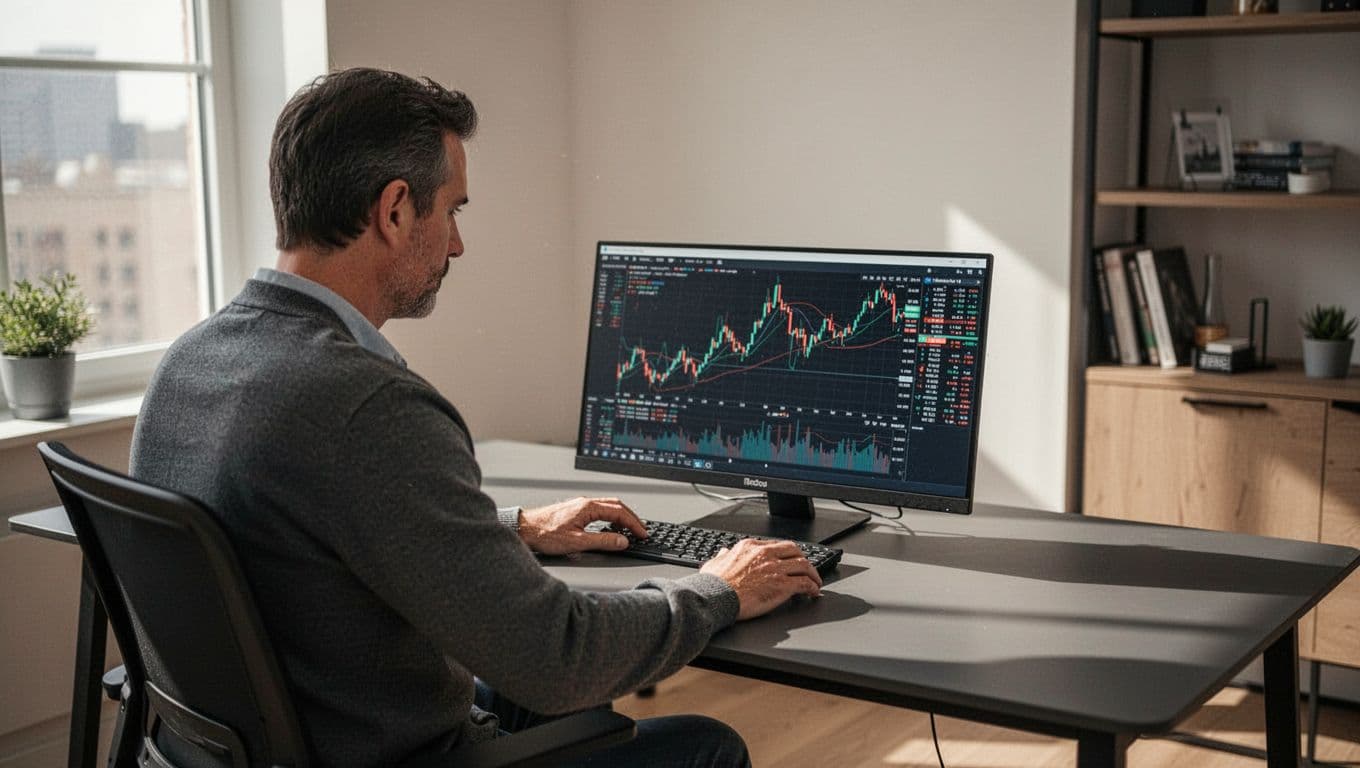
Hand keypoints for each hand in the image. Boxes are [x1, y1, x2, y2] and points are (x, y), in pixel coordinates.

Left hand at [518, 497, 647, 554]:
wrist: (525, 528)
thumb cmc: (545, 533)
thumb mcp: (577, 542)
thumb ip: (603, 542)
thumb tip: (622, 541)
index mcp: (588, 507)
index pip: (620, 512)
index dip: (634, 524)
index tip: (643, 533)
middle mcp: (585, 503)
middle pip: (617, 506)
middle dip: (632, 518)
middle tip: (641, 531)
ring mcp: (580, 505)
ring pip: (608, 507)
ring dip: (622, 517)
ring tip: (630, 529)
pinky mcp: (575, 511)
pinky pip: (599, 510)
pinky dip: (611, 518)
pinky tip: (609, 528)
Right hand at [700, 538, 821, 619]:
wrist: (715, 597)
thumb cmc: (713, 584)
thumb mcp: (714, 564)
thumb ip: (722, 556)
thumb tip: (724, 552)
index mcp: (750, 547)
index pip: (775, 545)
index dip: (785, 554)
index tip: (788, 561)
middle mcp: (765, 554)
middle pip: (794, 550)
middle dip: (803, 559)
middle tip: (806, 568)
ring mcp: (775, 569)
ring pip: (804, 565)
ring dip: (813, 574)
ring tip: (815, 582)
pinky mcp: (782, 585)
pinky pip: (804, 583)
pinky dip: (812, 587)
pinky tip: (813, 592)